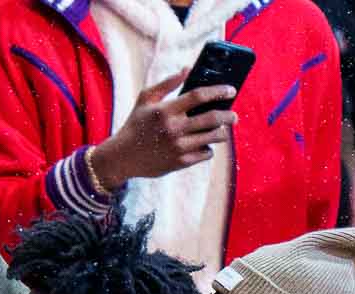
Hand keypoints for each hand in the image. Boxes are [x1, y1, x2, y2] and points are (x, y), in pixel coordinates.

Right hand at [88, 73, 236, 188]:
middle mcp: (174, 128)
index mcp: (166, 110)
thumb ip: (167, 83)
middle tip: (233, 115)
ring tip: (222, 129)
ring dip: (222, 132)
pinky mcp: (180, 162)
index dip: (218, 91)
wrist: (122, 157)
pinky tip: (203, 144)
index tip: (231, 90)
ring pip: (214, 137)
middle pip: (213, 118)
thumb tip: (188, 70)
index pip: (199, 96)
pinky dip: (208, 148)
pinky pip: (206, 153)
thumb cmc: (135, 124)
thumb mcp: (145, 99)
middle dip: (229, 115)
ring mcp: (178, 147)